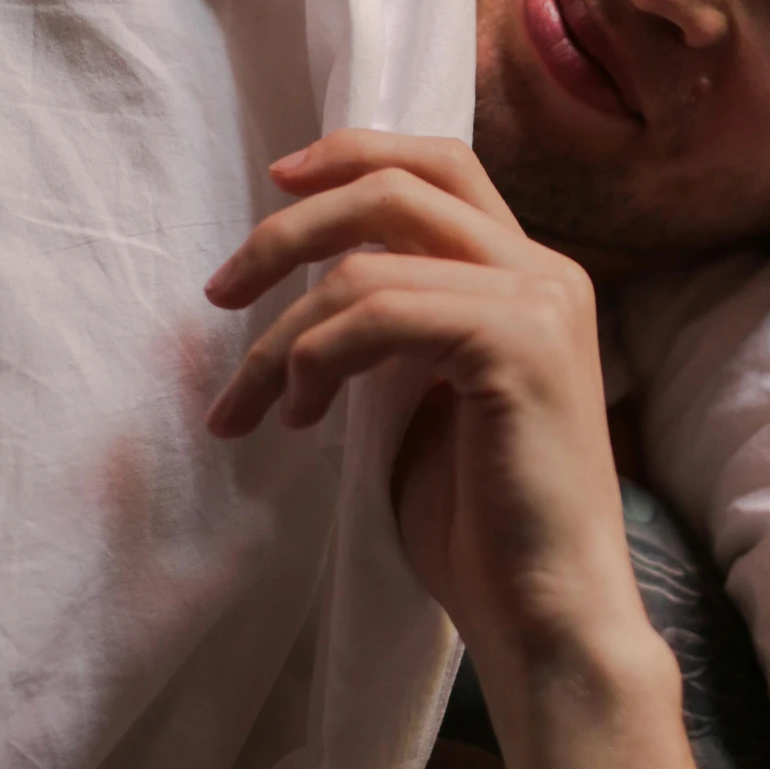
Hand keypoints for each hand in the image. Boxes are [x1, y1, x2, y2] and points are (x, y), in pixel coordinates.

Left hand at [203, 132, 645, 672]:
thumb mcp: (425, 402)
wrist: (548, 612)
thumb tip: (308, 291)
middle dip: (291, 228)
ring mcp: (541, 304)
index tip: (277, 187)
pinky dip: (314, 359)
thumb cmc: (486, 529)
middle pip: (400, 185)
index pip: (442, 166)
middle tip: (221, 293)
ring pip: (368, 263)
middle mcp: (547, 272)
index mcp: (533, 279)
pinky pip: (380, 315)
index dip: (354, 156)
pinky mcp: (520, 346)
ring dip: (281, 336)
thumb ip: (395, 330)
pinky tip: (299, 418)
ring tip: (251, 408)